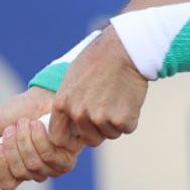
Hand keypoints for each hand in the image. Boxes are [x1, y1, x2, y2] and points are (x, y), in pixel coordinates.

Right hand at [0, 87, 80, 189]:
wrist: (43, 95)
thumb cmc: (19, 111)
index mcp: (14, 168)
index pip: (6, 184)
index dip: (1, 168)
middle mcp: (33, 172)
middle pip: (20, 173)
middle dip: (14, 146)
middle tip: (13, 127)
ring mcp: (51, 168)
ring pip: (34, 165)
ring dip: (26, 139)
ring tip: (26, 122)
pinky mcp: (66, 160)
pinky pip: (49, 157)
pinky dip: (40, 137)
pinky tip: (39, 125)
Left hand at [49, 26, 148, 148]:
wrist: (124, 49)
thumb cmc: (99, 59)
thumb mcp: (72, 79)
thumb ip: (69, 102)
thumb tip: (69, 122)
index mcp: (62, 104)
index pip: (59, 138)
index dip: (72, 139)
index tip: (81, 136)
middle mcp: (78, 113)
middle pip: (91, 139)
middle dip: (100, 129)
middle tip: (109, 108)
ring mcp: (99, 118)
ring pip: (111, 134)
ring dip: (116, 122)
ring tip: (118, 98)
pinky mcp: (120, 119)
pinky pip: (126, 128)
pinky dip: (131, 117)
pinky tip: (129, 99)